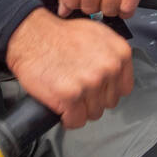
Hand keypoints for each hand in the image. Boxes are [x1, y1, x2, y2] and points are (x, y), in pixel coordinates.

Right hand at [5, 7, 132, 128]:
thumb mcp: (97, 35)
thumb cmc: (60, 35)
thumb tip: (116, 72)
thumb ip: (112, 55)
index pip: (124, 88)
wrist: (32, 36)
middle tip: (78, 88)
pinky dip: (67, 118)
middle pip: (109, 102)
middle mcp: (109, 68)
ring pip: (93, 113)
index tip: (97, 87)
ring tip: (68, 94)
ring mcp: (90, 83)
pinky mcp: (70, 96)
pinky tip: (62, 105)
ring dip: (80, 109)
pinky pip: (75, 121)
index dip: (108, 90)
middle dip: (93, 99)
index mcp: (119, 53)